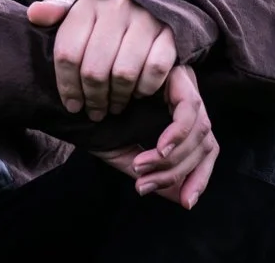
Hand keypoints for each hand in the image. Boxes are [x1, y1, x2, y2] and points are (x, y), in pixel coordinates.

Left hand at [28, 0, 175, 120]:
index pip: (68, 54)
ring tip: (114, 106)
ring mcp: (145, 20)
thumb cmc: (109, 15)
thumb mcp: (82, 10)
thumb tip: (33, 14)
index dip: (67, 86)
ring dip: (118, 98)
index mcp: (88, 5)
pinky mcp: (169, 33)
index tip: (72, 105)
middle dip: (93, 98)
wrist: (157, 1)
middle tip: (94, 111)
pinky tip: (137, 94)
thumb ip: (58, 14)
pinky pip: (154, 71)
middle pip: (94, 70)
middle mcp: (116, 9)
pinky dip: (145, 89)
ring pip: (124, 74)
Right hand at [91, 65, 217, 209]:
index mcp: (180, 114)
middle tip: (144, 185)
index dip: (199, 177)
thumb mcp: (132, 157)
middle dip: (178, 171)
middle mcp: (187, 94)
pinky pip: (189, 108)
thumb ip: (158, 175)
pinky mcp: (175, 72)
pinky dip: (176, 134)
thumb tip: (185, 200)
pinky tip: (158, 151)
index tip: (186, 202)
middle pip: (204, 140)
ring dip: (172, 158)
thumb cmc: (98, 126)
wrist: (68, 100)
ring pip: (199, 128)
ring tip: (140, 168)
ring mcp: (183, 80)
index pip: (206, 148)